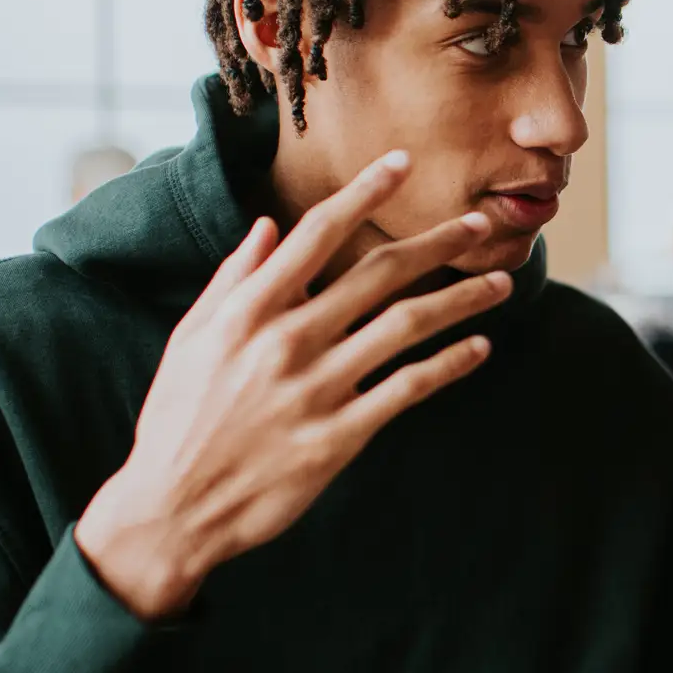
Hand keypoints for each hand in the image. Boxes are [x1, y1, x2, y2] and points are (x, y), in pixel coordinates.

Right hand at [76, 150, 509, 618]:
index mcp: (248, 310)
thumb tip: (265, 226)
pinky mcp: (339, 437)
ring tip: (500, 283)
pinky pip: (408, 388)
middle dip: (438, 242)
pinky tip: (479, 347)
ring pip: (407, 325)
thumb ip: (232, 280)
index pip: (317, 233)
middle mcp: (286, 340)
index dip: (364, 193)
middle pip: (379, 272)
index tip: (402, 164)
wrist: (171, 508)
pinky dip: (450, 364)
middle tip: (480, 224)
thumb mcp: (191, 340)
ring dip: (462, 299)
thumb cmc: (179, 418)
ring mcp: (316, 389)